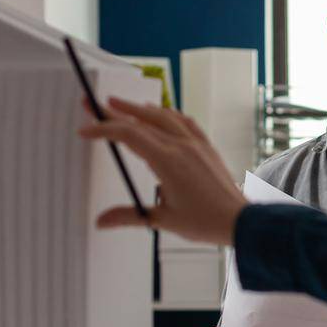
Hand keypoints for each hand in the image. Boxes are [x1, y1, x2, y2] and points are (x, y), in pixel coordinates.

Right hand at [78, 96, 246, 243]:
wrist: (240, 221)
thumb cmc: (206, 222)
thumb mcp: (163, 220)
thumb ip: (129, 216)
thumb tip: (101, 221)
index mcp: (167, 161)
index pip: (128, 135)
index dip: (103, 129)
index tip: (85, 130)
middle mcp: (181, 146)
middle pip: (141, 120)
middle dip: (114, 111)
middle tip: (94, 103)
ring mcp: (195, 144)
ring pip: (163, 117)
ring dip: (139, 109)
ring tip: (120, 105)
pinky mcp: (206, 147)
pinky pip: (185, 122)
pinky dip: (168, 115)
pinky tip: (161, 113)